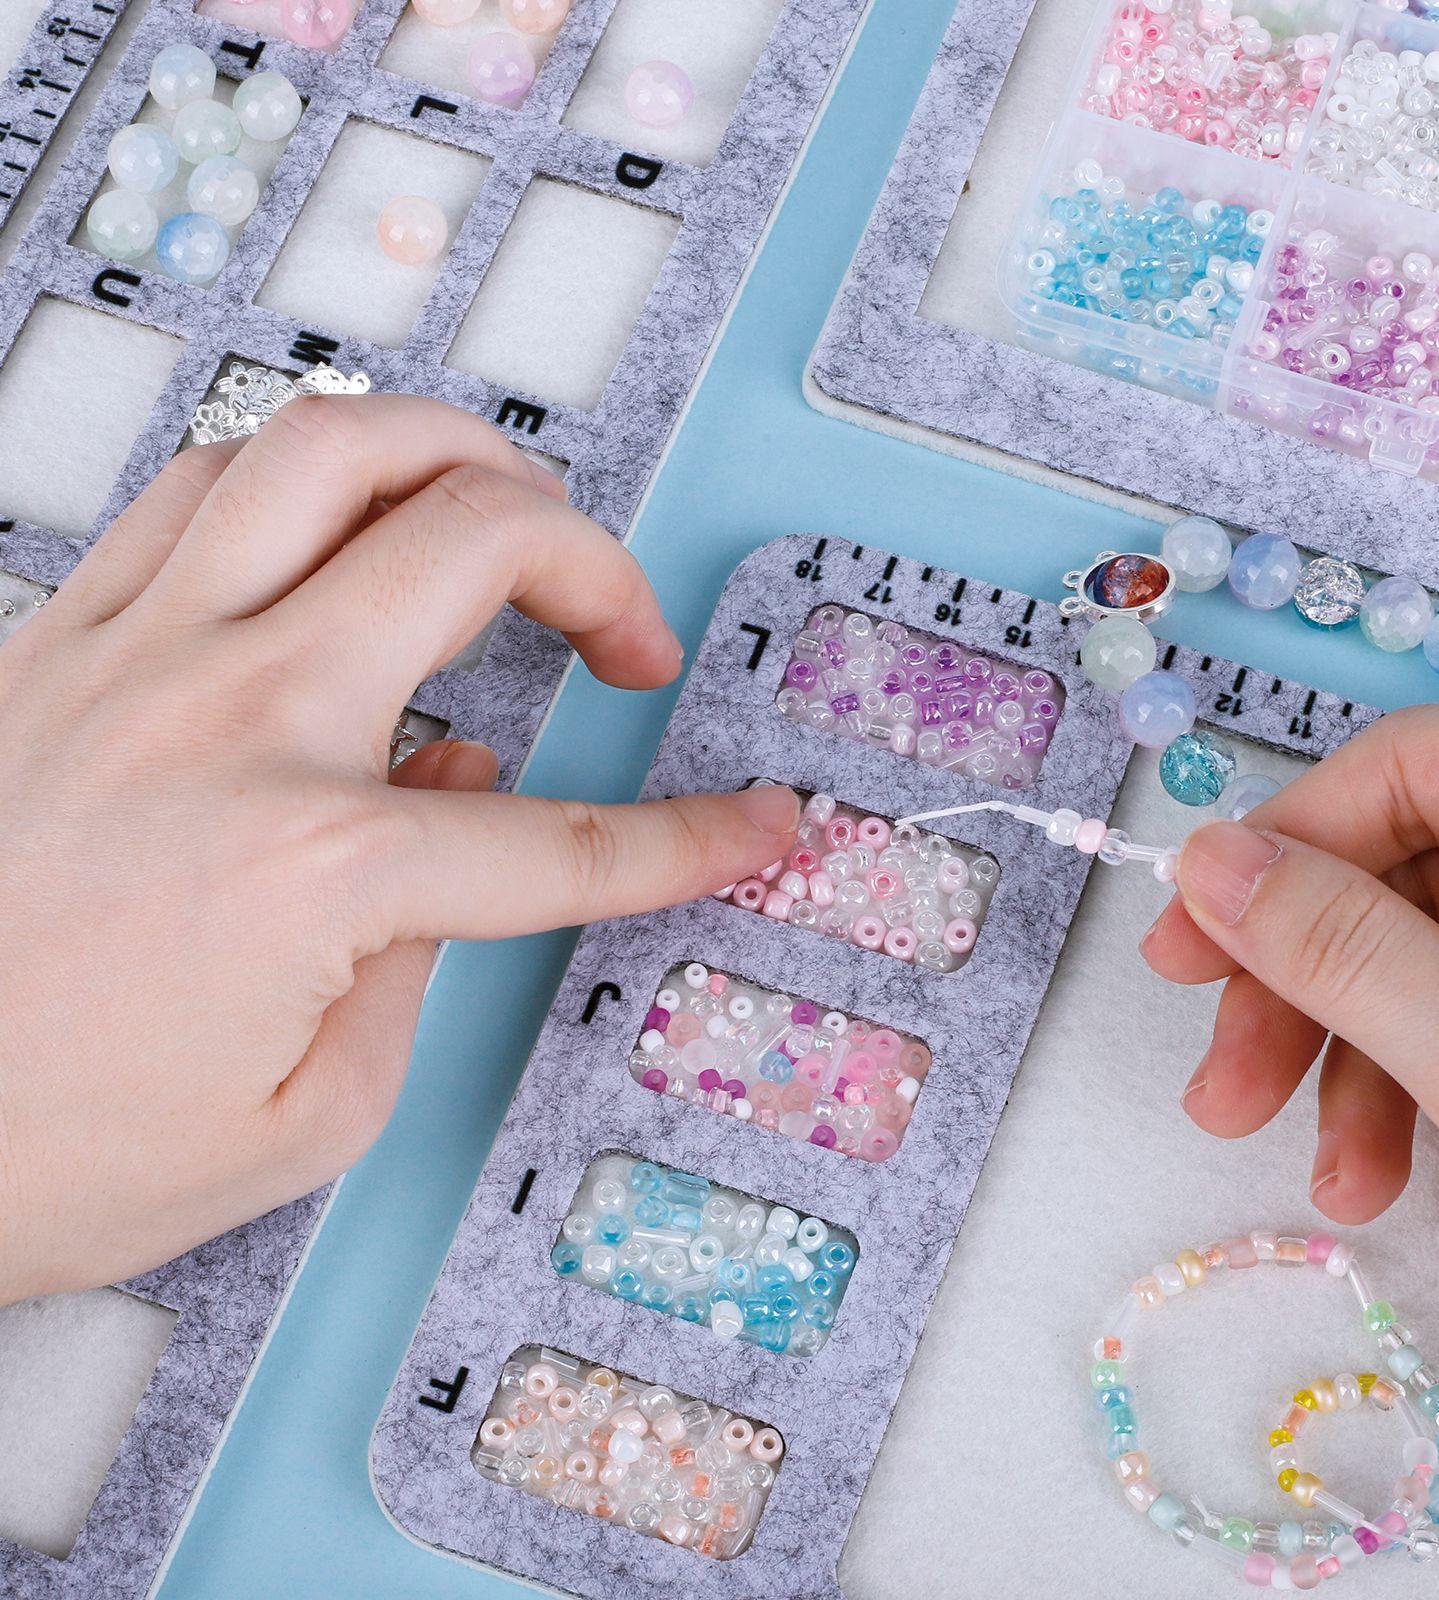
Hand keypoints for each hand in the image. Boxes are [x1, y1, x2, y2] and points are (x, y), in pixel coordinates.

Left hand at [0, 394, 797, 1303]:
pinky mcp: (55, 634)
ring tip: (511, 512)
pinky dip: (304, 476)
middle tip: (628, 639)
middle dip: (601, 573)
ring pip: (333, 451)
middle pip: (477, 543)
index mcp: (317, 869)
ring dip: (460, 457)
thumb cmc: (45, 1155)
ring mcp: (138, 655)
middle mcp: (237, 722)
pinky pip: (201, 483)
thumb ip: (425, 950)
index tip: (757, 822)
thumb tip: (464, 788)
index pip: (566, 836)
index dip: (692, 837)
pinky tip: (341, 525)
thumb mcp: (304, 1117)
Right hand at [1142, 703, 1438, 1281]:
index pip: (1412, 768)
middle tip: (1220, 1083)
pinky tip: (1384, 1177)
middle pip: (1416, 871)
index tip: (1188, 949)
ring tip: (1317, 1172)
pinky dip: (1425, 1092)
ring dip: (1352, 1062)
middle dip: (1305, 988)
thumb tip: (1205, 857)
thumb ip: (1341, 947)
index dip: (1282, 852)